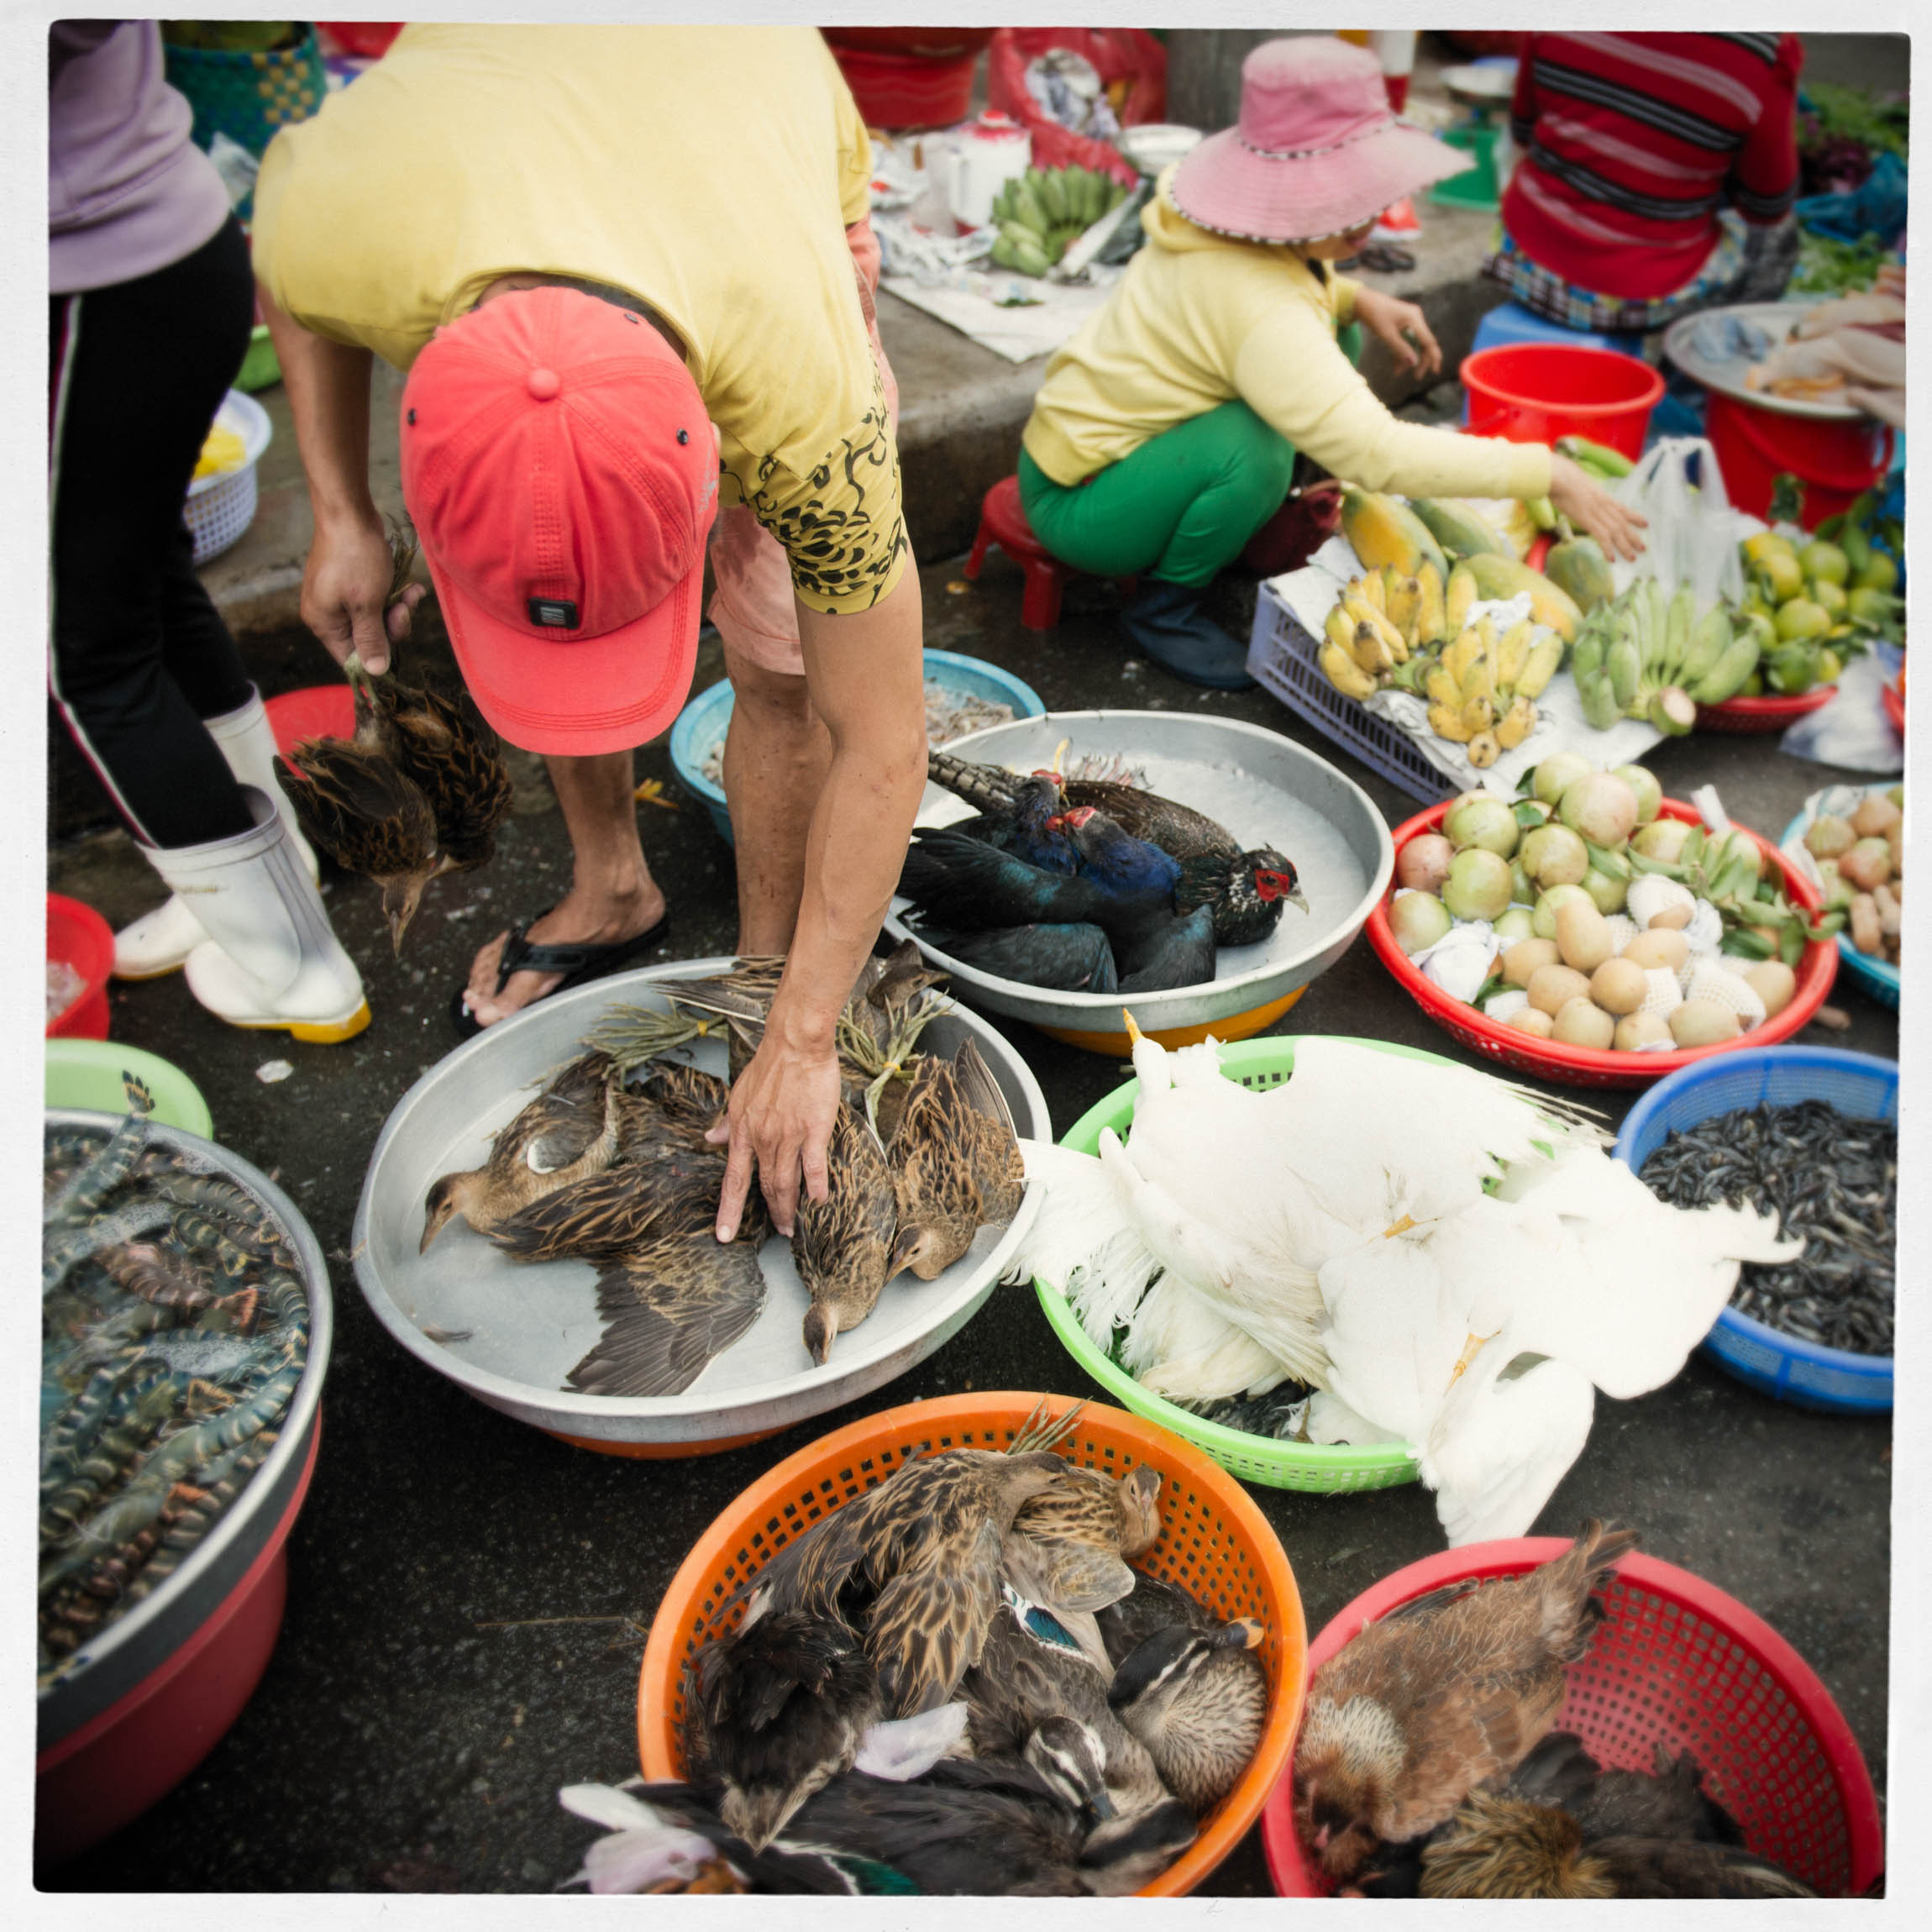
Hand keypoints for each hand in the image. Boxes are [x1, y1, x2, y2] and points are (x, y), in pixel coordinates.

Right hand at [301, 509, 424, 674]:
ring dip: (399, 609)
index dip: (376, 659)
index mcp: (324, 624)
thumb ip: (372, 639)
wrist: (349, 512)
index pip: (351, 659)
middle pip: (368, 640)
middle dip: (393, 627)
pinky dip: (396, 596)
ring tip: (410, 594)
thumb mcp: (366, 604)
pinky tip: (413, 588)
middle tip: (404, 608)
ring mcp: (342, 597)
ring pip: (379, 620)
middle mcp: (329, 614)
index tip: (398, 649)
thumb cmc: (355, 558)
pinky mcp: (356, 583)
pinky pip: (380, 601)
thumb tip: (375, 672)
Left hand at [706, 1016, 841, 1241]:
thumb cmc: (769, 1066)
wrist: (794, 1045)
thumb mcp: (737, 1095)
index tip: (723, 1234)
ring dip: (789, 1208)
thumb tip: (710, 1138)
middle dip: (771, 1213)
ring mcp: (787, 1137)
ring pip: (785, 1182)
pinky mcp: (812, 1130)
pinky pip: (813, 1166)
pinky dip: (815, 1187)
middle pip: (763, 1186)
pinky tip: (819, 1202)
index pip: (732, 1180)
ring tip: (793, 1227)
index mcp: (741, 1132)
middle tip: (780, 1232)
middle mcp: (761, 1140)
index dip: (728, 1210)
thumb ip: (727, 1122)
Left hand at [1353, 287, 1442, 379]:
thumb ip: (1400, 349)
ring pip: (1415, 343)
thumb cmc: (1374, 316)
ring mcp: (1411, 320)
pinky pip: (1408, 340)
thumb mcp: (1386, 335)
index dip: (1433, 356)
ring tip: (1398, 373)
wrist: (1363, 302)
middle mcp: (1416, 318)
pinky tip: (1396, 366)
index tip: (1435, 371)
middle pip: (1425, 343)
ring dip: (1408, 359)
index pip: (1428, 341)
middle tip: (1417, 377)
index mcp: (1414, 318)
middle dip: (1421, 360)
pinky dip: (1402, 352)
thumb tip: (1414, 363)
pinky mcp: (1404, 324)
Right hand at [1549, 453, 1648, 562]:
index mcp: (1602, 497)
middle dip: (1634, 537)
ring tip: (1632, 558)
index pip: (1623, 509)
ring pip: (1616, 532)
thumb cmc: (1563, 478)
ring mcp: (1597, 513)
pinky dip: (1608, 549)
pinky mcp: (1589, 520)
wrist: (1560, 477)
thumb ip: (1583, 492)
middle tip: (1643, 549)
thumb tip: (1578, 493)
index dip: (1635, 517)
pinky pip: (1602, 537)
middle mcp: (1604, 505)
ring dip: (1625, 546)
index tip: (1646, 523)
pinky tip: (1612, 559)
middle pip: (1623, 524)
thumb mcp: (1578, 485)